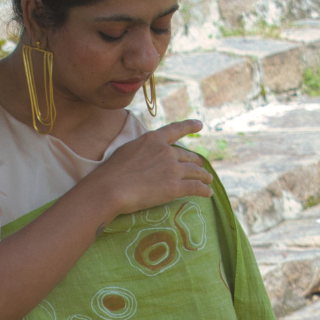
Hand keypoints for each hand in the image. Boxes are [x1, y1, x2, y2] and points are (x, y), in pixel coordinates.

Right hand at [86, 120, 212, 220]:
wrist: (111, 188)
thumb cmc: (111, 171)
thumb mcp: (127, 150)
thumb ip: (141, 150)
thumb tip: (143, 155)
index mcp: (154, 139)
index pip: (176, 130)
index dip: (190, 126)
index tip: (200, 125)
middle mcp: (166, 151)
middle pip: (187, 155)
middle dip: (196, 161)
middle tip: (201, 166)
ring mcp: (172, 169)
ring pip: (195, 171)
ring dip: (204, 176)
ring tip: (209, 180)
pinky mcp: (174, 187)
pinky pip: (195, 187)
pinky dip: (204, 190)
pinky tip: (208, 193)